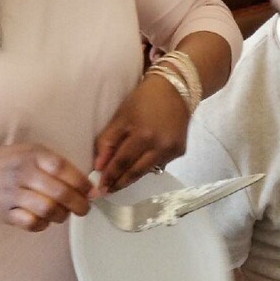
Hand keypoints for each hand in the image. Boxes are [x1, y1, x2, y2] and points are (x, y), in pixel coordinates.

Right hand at [0, 144, 90, 231]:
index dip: (82, 183)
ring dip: (63, 215)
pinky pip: (31, 223)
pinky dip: (44, 225)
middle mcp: (22, 173)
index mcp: (33, 155)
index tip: (91, 192)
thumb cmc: (13, 164)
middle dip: (79, 204)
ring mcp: (13, 193)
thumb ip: (60, 166)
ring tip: (64, 213)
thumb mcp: (34, 153)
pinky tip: (46, 220)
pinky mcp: (5, 212)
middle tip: (84, 208)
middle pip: (59, 192)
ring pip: (47, 209)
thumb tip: (90, 187)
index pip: (63, 168)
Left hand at [93, 74, 189, 192]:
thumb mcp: (121, 116)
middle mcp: (160, 146)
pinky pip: (159, 164)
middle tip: (107, 191)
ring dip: (132, 176)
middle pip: (136, 172)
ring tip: (119, 183)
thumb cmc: (143, 99)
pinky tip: (140, 163)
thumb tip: (99, 167)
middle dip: (120, 183)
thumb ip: (108, 141)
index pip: (122, 162)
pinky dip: (147, 165)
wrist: (176, 88)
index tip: (100, 188)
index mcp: (143, 135)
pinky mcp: (180, 151)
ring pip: (147, 170)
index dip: (110, 176)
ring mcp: (172, 150)